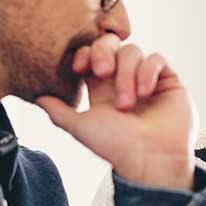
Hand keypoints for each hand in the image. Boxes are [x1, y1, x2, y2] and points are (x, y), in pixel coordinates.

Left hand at [37, 34, 196, 189]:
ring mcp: (147, 79)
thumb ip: (58, 111)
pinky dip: (148, 72)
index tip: (79, 67)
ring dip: (127, 74)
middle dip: (104, 52)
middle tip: (102, 71)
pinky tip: (146, 93)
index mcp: (102, 89)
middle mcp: (124, 81)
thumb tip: (36, 96)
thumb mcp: (80, 127)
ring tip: (127, 103)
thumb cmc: (115, 148)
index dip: (85, 54)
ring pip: (133, 52)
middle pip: (111, 45)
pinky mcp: (168, 81)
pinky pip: (157, 59)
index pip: (91, 55)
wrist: (150, 161)